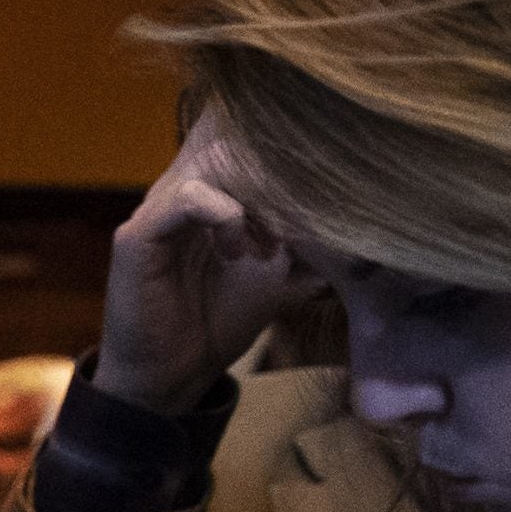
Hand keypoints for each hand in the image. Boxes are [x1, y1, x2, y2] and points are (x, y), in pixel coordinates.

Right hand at [93, 116, 319, 406]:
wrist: (172, 376)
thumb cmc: (222, 319)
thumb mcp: (286, 270)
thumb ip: (315, 239)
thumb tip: (373, 218)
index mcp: (214, 188)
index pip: (252, 135)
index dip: (294, 151)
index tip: (330, 192)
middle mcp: (183, 186)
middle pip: (238, 137)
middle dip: (285, 171)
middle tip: (311, 212)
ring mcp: (158, 206)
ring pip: (217, 158)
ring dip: (261, 193)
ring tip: (277, 237)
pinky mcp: (138, 235)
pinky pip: (192, 197)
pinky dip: (228, 217)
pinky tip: (240, 252)